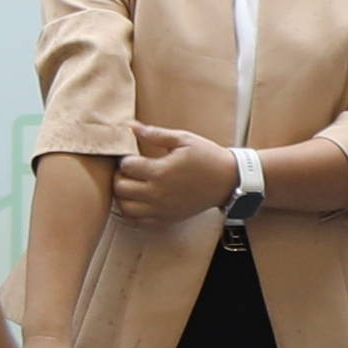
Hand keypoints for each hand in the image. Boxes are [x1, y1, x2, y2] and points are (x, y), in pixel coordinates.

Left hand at [110, 127, 237, 221]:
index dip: (124, 158)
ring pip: (125, 208)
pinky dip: (132, 212)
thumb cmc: (207, 157)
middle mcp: (157, 193)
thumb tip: (131, 126)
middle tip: (128, 170)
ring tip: (131, 185)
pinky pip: (138, 221)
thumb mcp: (183, 139)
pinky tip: (138, 200)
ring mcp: (161, 209)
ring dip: (123, 196)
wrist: (228, 181)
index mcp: (160, 171)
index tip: (131, 155)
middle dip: (120, 176)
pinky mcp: (166, 219)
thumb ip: (155, 134)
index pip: (126, 166)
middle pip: (120, 188)